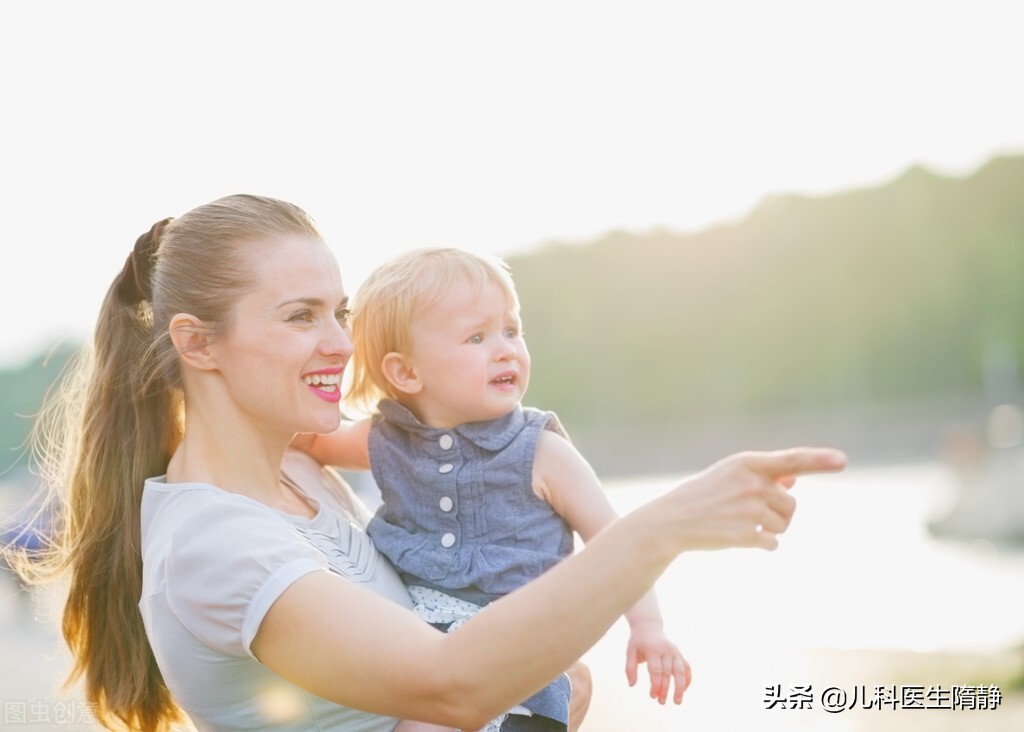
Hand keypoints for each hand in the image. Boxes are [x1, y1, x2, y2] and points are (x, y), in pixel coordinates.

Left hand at [625, 621, 690, 704]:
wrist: (649, 626)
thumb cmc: (638, 642)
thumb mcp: (630, 652)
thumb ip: (630, 668)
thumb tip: (632, 685)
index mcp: (652, 649)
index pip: (656, 670)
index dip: (655, 684)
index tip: (652, 696)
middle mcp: (666, 650)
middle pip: (668, 672)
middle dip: (665, 689)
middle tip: (661, 702)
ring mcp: (675, 651)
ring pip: (681, 671)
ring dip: (680, 687)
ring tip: (677, 702)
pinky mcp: (680, 653)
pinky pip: (687, 667)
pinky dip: (687, 679)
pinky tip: (684, 691)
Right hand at [656, 447, 846, 552]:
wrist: (671, 521)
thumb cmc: (703, 496)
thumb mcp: (730, 476)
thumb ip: (763, 475)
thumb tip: (795, 479)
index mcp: (747, 462)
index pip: (792, 459)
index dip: (819, 460)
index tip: (842, 461)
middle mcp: (751, 482)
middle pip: (791, 504)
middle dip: (777, 513)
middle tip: (749, 513)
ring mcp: (749, 509)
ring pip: (784, 525)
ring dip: (768, 529)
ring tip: (739, 524)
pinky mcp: (747, 534)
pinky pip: (773, 542)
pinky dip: (761, 544)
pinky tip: (738, 538)